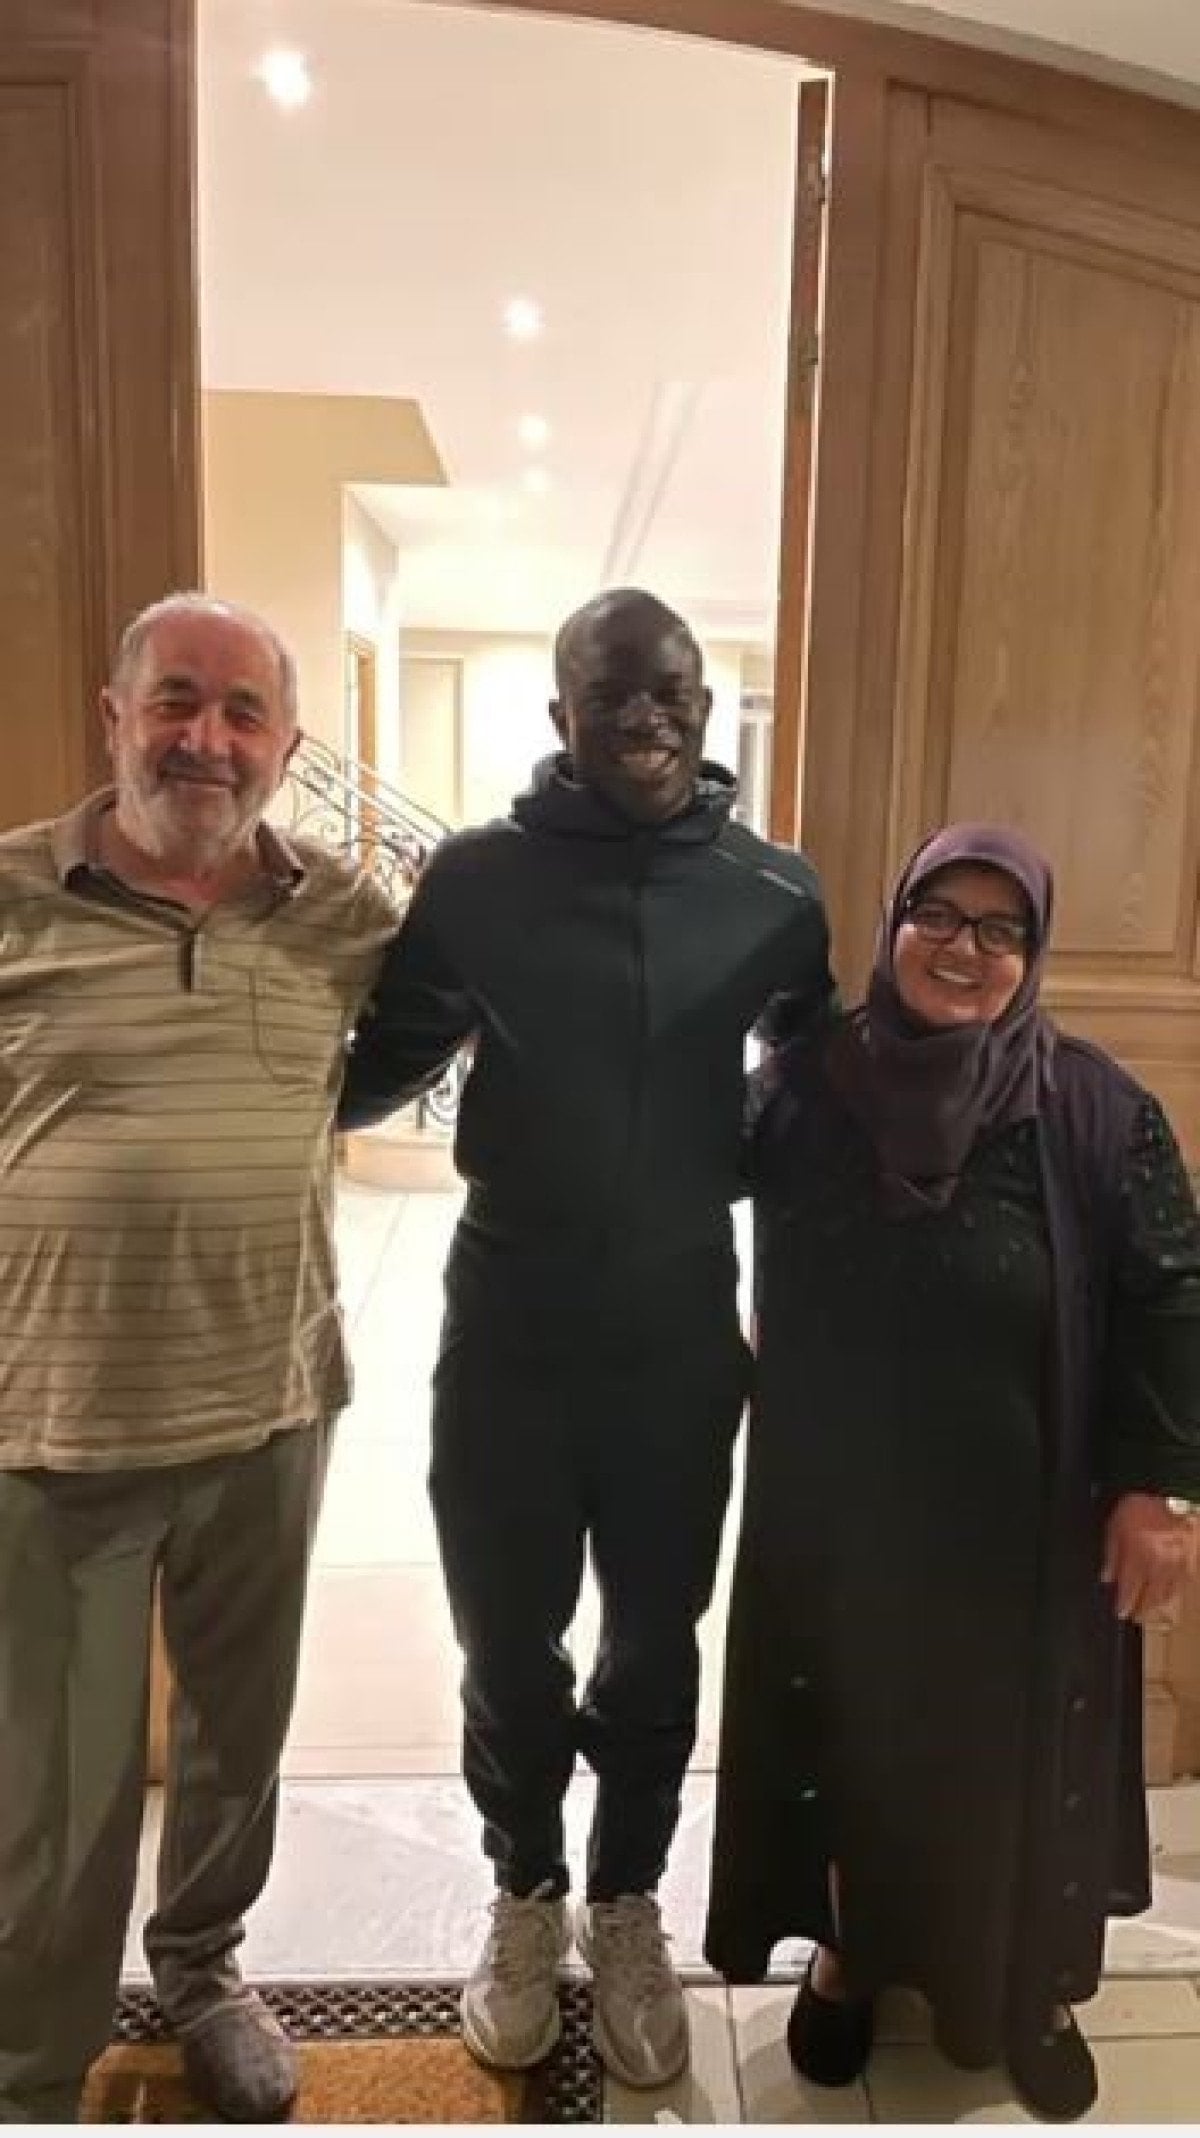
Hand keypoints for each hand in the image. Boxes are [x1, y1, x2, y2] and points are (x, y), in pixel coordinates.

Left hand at [1101, 1493, 1198, 1623]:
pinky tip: (1165, 1596)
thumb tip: (1106, 1578)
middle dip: (1141, 1611)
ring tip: (1148, 1611)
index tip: (1120, 1613)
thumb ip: (1111, 1555)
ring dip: (1156, 1606)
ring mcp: (1176, 1565)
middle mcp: (1158, 1565)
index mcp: (1138, 1557)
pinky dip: (1171, 1594)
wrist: (1172, 1493)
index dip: (1124, 1604)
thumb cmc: (1141, 1508)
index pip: (1129, 1590)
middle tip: (1134, 1617)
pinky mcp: (1188, 1562)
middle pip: (1149, 1598)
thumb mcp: (1115, 1527)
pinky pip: (1179, 1584)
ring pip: (1166, 1594)